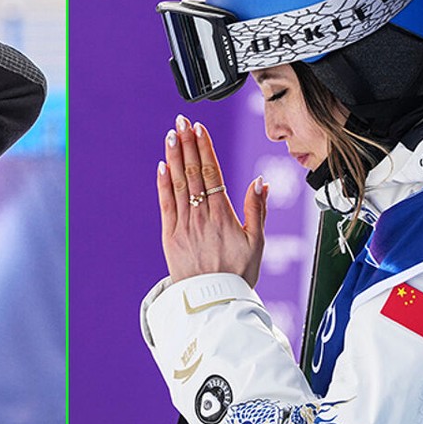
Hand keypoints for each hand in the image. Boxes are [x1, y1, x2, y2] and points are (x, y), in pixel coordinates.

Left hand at [156, 114, 268, 286]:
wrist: (213, 301)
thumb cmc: (238, 273)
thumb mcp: (257, 242)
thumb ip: (258, 210)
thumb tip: (260, 181)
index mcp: (223, 216)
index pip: (212, 173)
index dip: (204, 149)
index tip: (199, 129)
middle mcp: (201, 216)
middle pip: (192, 173)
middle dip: (187, 144)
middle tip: (181, 122)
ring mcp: (184, 225)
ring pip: (178, 184)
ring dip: (174, 157)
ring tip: (171, 135)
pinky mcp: (170, 236)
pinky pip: (166, 204)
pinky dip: (163, 184)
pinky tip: (162, 166)